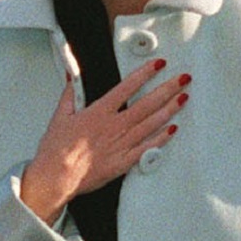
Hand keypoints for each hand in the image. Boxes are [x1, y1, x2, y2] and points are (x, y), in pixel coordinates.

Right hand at [20, 58, 189, 223]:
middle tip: (183, 79)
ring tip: (183, 98)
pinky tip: (172, 130)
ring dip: (169, 110)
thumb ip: (70, 94)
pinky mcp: (123, 162)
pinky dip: (161, 139)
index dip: (145, 73)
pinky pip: (147, 148)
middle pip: (147, 104)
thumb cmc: (56, 150)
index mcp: (99, 112)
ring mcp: (121, 144)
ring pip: (151, 123)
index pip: (127, 87)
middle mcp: (114, 126)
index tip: (158, 64)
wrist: (57, 176)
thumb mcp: (60, 116)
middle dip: (167, 89)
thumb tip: (71, 76)